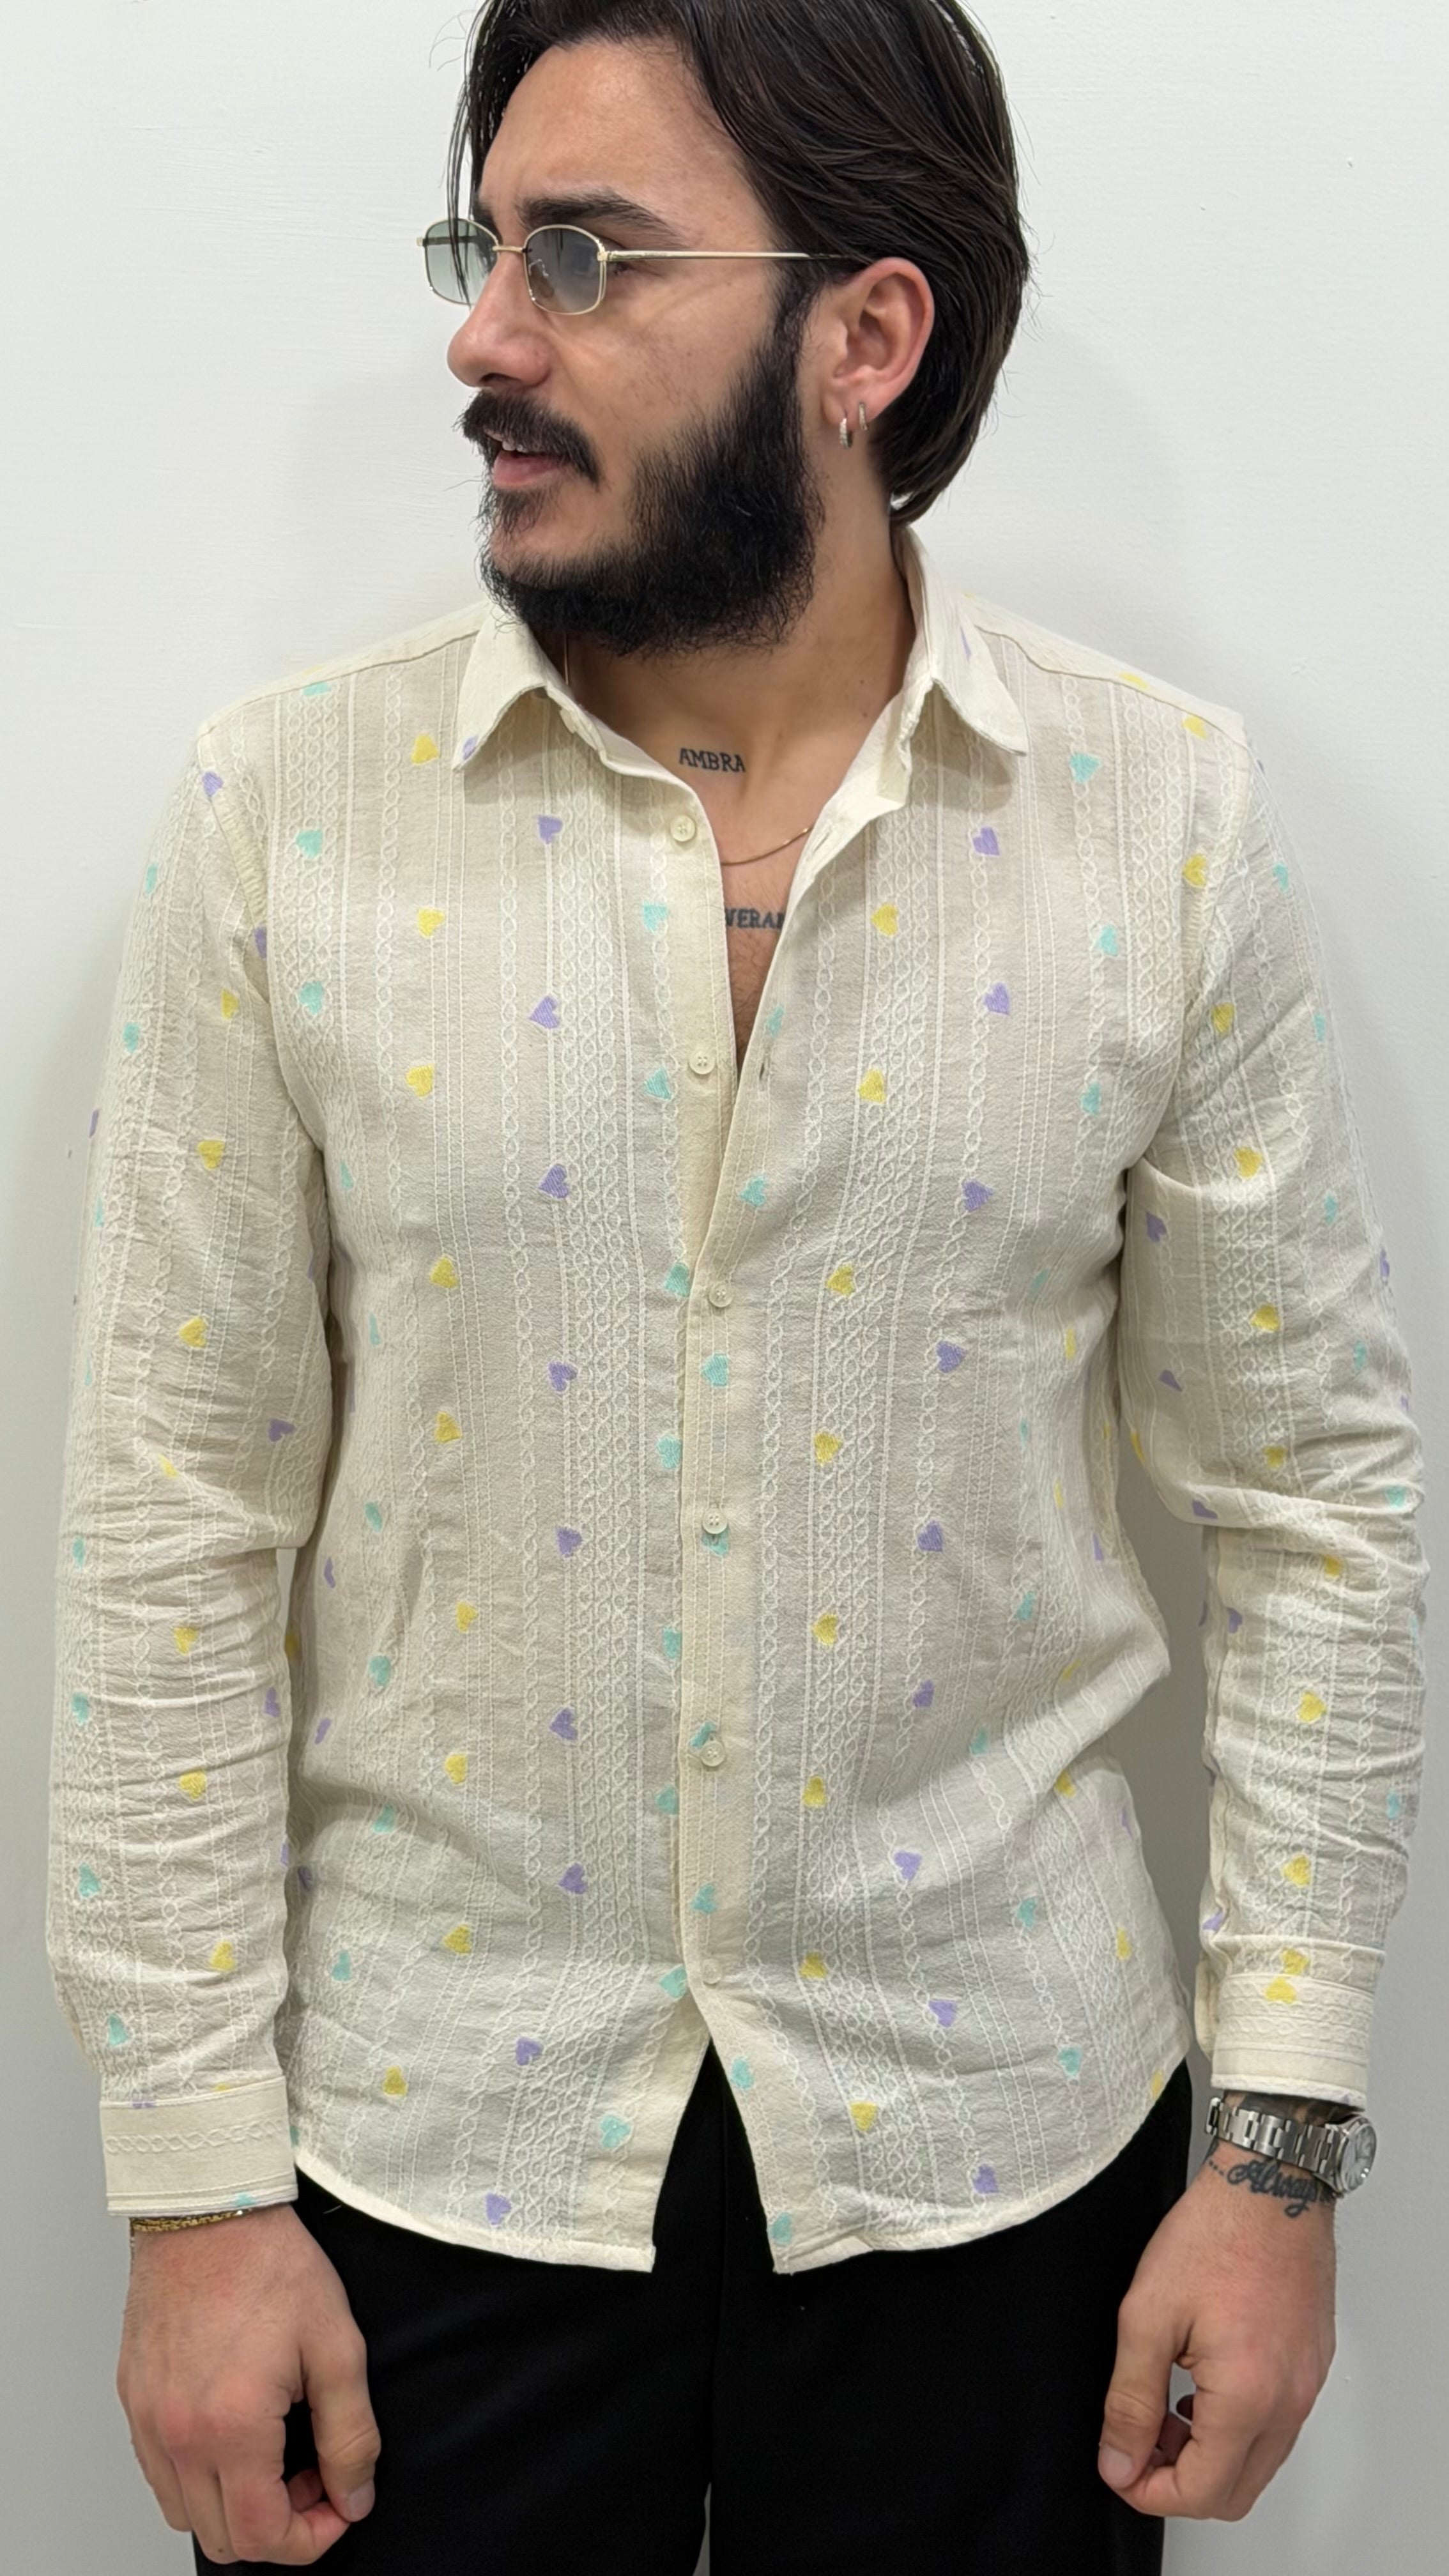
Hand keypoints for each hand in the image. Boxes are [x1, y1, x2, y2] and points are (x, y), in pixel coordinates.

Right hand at [117, 2201, 381, 2562]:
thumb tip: (354, 2497)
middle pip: (223, 2539)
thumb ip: (350, 2434)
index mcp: (230, 2428)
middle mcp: (177, 2436)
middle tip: (312, 2473)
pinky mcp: (132, 2400)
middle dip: (278, 2525)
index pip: (264, 2537)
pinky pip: (160, 2474)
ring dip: (234, 2505)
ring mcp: (147, 2420)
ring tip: (275, 2450)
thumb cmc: (270, 2263)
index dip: (311, 2540)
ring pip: (185, 2514)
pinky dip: (197, 2477)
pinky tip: (234, 2432)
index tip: (338, 2504)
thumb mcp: (336, 2344)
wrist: (208, 2206)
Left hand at [1096, 2137, 1336, 2519]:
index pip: (1201, 2493)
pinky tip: (1200, 2388)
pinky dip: (1236, 2429)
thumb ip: (1129, 2399)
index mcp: (1248, 2398)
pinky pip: (1276, 2428)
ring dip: (1208, 2457)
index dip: (1148, 2492)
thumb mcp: (1146, 2315)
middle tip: (1137, 2442)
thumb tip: (1118, 2460)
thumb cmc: (1214, 2234)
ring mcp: (1307, 2386)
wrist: (1270, 2183)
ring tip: (1164, 2409)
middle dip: (1178, 2483)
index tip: (1118, 2465)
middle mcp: (1289, 2403)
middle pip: (1234, 2493)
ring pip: (1258, 2464)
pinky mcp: (1312, 2367)